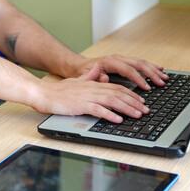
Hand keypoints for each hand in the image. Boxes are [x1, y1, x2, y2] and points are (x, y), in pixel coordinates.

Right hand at [32, 64, 148, 122]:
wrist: (43, 93)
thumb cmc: (59, 90)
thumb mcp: (77, 81)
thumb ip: (89, 77)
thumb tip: (99, 71)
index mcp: (94, 84)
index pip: (118, 88)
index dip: (131, 95)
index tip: (141, 102)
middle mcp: (93, 89)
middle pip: (119, 94)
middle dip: (134, 102)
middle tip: (146, 110)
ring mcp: (87, 97)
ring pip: (112, 101)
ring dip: (127, 108)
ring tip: (138, 115)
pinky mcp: (80, 105)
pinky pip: (98, 110)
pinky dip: (109, 114)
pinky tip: (118, 119)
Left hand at [76, 54, 168, 89]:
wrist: (80, 66)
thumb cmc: (83, 72)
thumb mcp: (86, 77)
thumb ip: (95, 78)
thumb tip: (105, 78)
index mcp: (109, 61)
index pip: (128, 69)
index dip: (139, 78)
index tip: (147, 87)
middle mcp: (117, 58)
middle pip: (138, 64)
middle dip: (151, 73)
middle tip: (161, 83)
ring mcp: (122, 59)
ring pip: (141, 62)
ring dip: (154, 70)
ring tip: (164, 77)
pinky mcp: (124, 62)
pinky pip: (139, 63)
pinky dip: (150, 67)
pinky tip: (159, 69)